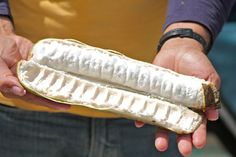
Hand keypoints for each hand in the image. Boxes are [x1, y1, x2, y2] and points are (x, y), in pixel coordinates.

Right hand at [0, 18, 69, 109]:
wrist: (5, 38)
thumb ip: (4, 79)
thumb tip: (20, 91)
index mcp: (16, 88)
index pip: (33, 98)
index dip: (46, 102)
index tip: (59, 105)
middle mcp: (28, 83)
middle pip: (44, 93)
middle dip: (57, 99)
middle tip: (70, 102)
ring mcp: (36, 74)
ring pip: (49, 83)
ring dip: (60, 87)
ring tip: (73, 92)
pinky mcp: (41, 66)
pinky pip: (51, 70)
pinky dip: (59, 73)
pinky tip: (69, 76)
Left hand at [148, 37, 219, 155]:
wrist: (178, 49)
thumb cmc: (196, 63)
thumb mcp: (209, 77)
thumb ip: (211, 95)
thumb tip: (213, 116)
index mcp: (194, 105)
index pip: (197, 124)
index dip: (198, 134)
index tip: (197, 143)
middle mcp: (178, 107)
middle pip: (179, 127)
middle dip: (181, 140)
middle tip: (183, 150)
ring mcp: (164, 101)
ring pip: (162, 121)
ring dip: (161, 134)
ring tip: (161, 145)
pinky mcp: (152, 94)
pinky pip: (146, 107)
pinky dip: (141, 116)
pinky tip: (139, 122)